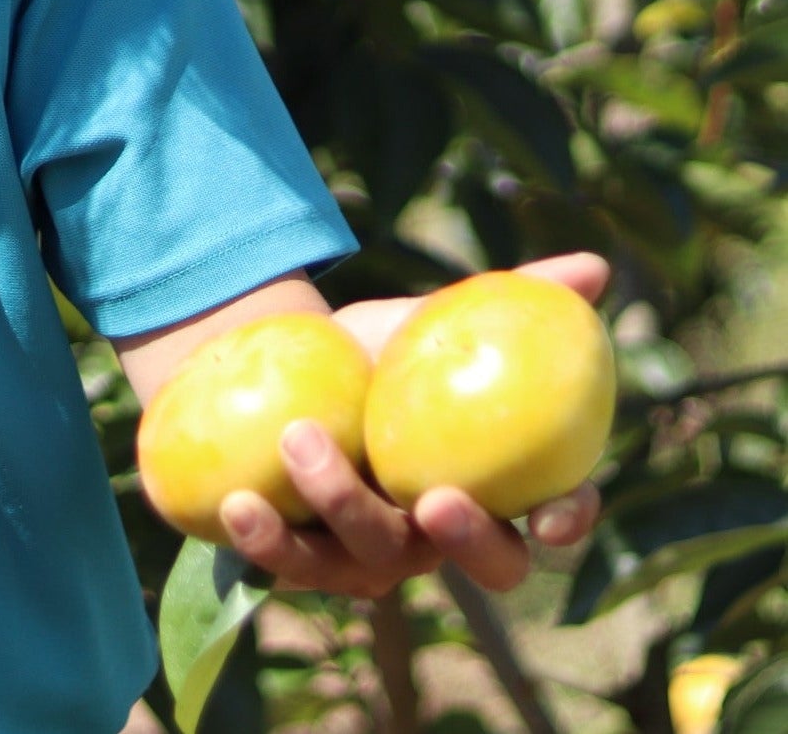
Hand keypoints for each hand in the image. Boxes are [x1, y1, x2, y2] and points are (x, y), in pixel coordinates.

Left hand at [215, 252, 608, 597]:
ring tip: (297, 440)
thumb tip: (594, 268)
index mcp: (491, 483)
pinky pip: (290, 563)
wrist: (270, 363)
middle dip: (468, 544)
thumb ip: (509, 299)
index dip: (567, 521)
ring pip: (372, 560)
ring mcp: (373, 557)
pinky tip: (238, 504)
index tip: (553, 518)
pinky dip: (266, 540)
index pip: (552, 513)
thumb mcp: (429, 318)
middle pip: (481, 563)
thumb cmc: (372, 351)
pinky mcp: (303, 559)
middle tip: (435, 499)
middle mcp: (441, 535)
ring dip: (338, 506)